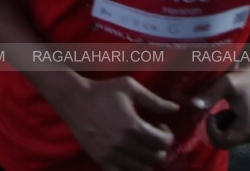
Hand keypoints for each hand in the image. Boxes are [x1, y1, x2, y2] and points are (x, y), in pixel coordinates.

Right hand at [50, 74, 178, 170]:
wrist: (73, 98)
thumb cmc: (102, 90)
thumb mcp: (129, 87)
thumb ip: (155, 100)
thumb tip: (176, 109)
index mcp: (133, 126)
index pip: (164, 142)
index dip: (168, 135)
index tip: (160, 126)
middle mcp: (124, 144)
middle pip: (156, 157)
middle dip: (160, 147)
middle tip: (153, 136)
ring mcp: (112, 154)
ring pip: (143, 169)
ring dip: (147, 159)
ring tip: (142, 147)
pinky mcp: (102, 160)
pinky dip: (131, 170)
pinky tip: (131, 158)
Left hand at [192, 65, 249, 149]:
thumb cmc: (242, 78)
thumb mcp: (225, 84)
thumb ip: (210, 95)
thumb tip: (195, 104)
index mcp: (248, 129)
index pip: (223, 141)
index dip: (211, 130)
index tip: (210, 113)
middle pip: (222, 143)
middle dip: (213, 128)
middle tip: (213, 111)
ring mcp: (248, 133)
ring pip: (223, 139)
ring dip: (217, 125)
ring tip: (221, 109)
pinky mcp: (244, 129)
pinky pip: (227, 133)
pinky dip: (221, 123)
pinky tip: (224, 110)